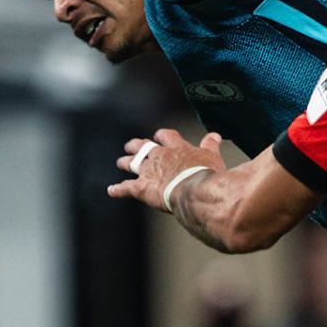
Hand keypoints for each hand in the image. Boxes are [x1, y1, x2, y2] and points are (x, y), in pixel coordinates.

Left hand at [110, 130, 224, 211]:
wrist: (195, 191)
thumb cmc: (207, 175)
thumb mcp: (212, 157)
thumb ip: (210, 146)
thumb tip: (215, 135)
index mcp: (177, 148)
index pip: (166, 136)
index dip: (161, 136)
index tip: (158, 136)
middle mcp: (159, 156)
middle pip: (143, 146)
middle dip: (136, 146)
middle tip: (130, 145)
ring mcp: (149, 171)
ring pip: (132, 163)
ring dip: (125, 162)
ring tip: (120, 162)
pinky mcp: (142, 188)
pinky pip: (126, 188)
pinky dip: (117, 189)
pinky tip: (111, 190)